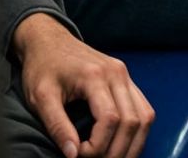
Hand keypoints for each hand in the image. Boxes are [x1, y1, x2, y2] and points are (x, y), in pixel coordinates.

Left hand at [13, 12, 154, 157]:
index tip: (77, 155)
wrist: (49, 40)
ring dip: (134, 143)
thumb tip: (72, 155)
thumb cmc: (42, 68)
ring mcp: (126, 75)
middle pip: (133, 120)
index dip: (98, 146)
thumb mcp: (41, 98)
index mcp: (97, 76)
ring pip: (145, 115)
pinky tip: (123, 144)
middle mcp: (118, 74)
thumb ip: (57, 126)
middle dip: (118, 150)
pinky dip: (138, 130)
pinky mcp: (126, 79)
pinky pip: (144, 108)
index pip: (110, 118)